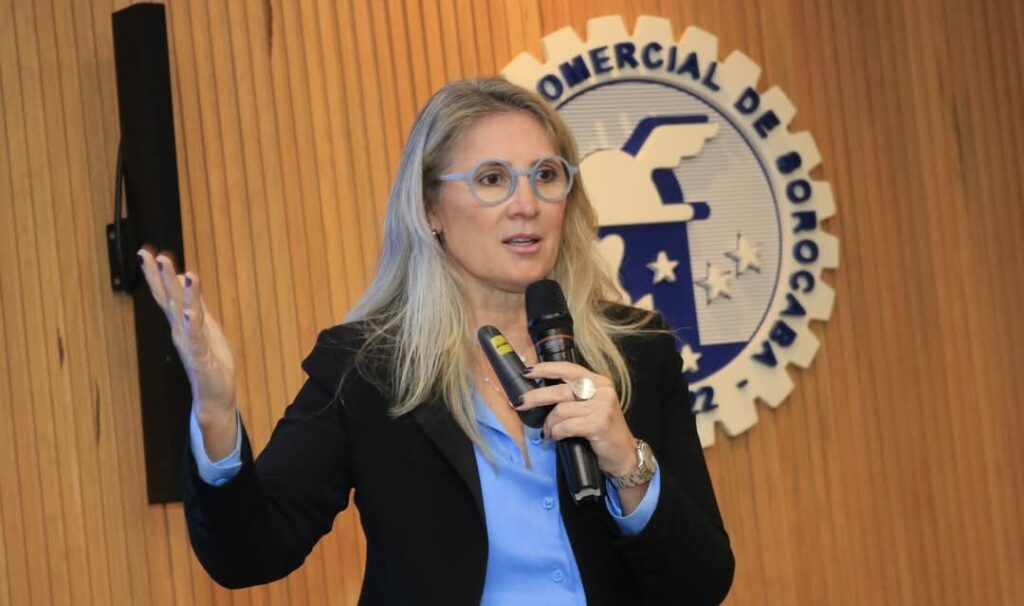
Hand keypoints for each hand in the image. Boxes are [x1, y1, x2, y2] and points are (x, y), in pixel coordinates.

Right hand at [137, 248, 235, 423]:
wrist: (214, 394)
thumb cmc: (210, 358)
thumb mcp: (204, 323)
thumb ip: (194, 302)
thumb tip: (183, 276)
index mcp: (181, 322)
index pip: (166, 294)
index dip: (156, 274)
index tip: (145, 252)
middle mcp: (180, 330)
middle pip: (170, 299)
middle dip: (162, 277)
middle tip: (151, 255)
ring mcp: (189, 343)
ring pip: (184, 314)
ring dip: (183, 294)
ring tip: (182, 273)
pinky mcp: (201, 357)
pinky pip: (196, 338)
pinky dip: (192, 324)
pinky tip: (189, 312)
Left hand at [518, 362, 637, 477]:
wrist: (623, 454)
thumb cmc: (603, 430)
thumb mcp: (592, 405)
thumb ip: (573, 395)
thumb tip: (540, 392)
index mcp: (599, 381)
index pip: (568, 368)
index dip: (545, 369)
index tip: (527, 372)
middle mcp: (602, 389)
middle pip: (559, 390)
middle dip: (535, 397)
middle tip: (520, 403)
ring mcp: (601, 406)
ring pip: (560, 410)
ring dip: (549, 424)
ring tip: (548, 432)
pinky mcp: (599, 423)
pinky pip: (566, 426)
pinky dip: (556, 433)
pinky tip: (556, 437)